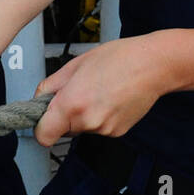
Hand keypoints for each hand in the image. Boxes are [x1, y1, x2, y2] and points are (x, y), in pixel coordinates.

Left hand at [33, 34, 169, 146]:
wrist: (153, 65)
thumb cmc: (118, 58)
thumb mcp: (76, 64)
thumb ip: (51, 85)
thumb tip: (40, 98)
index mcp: (72, 104)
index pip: (43, 136)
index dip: (41, 126)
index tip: (45, 117)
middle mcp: (87, 121)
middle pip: (63, 129)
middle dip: (65, 115)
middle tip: (79, 91)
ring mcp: (104, 129)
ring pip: (82, 128)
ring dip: (84, 114)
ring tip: (100, 91)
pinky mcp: (117, 132)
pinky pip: (99, 127)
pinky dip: (101, 116)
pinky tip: (112, 98)